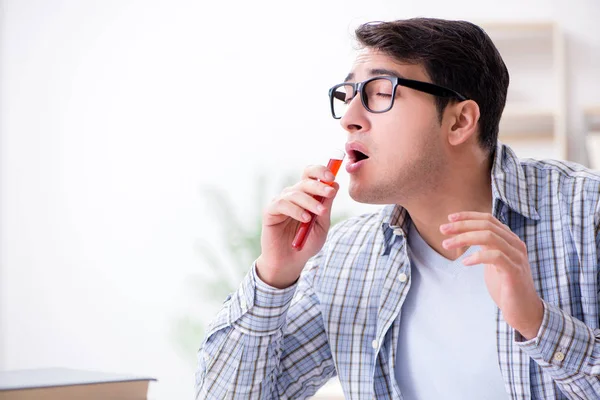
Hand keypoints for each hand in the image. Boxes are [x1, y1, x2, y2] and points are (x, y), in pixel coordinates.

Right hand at [256, 165, 339, 288]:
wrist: (290, 262)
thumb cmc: (306, 243)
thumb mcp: (322, 225)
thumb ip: (326, 206)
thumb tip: (335, 185)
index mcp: (306, 195)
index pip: (310, 174)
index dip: (320, 171)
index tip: (332, 177)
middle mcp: (292, 196)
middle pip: (304, 181)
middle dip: (319, 186)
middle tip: (329, 193)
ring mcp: (280, 202)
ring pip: (295, 193)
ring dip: (310, 202)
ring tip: (319, 213)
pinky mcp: (270, 212)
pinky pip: (282, 204)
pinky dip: (296, 210)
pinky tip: (305, 219)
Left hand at [440, 212, 543, 339]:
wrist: (524, 311)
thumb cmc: (506, 286)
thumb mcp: (493, 262)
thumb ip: (486, 247)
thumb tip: (468, 235)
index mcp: (510, 239)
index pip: (489, 219)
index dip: (468, 216)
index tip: (449, 218)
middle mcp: (515, 244)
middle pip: (486, 225)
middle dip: (462, 225)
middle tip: (443, 229)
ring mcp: (516, 257)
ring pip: (489, 237)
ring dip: (464, 238)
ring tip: (447, 244)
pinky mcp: (514, 272)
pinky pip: (495, 257)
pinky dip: (477, 256)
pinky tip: (464, 262)